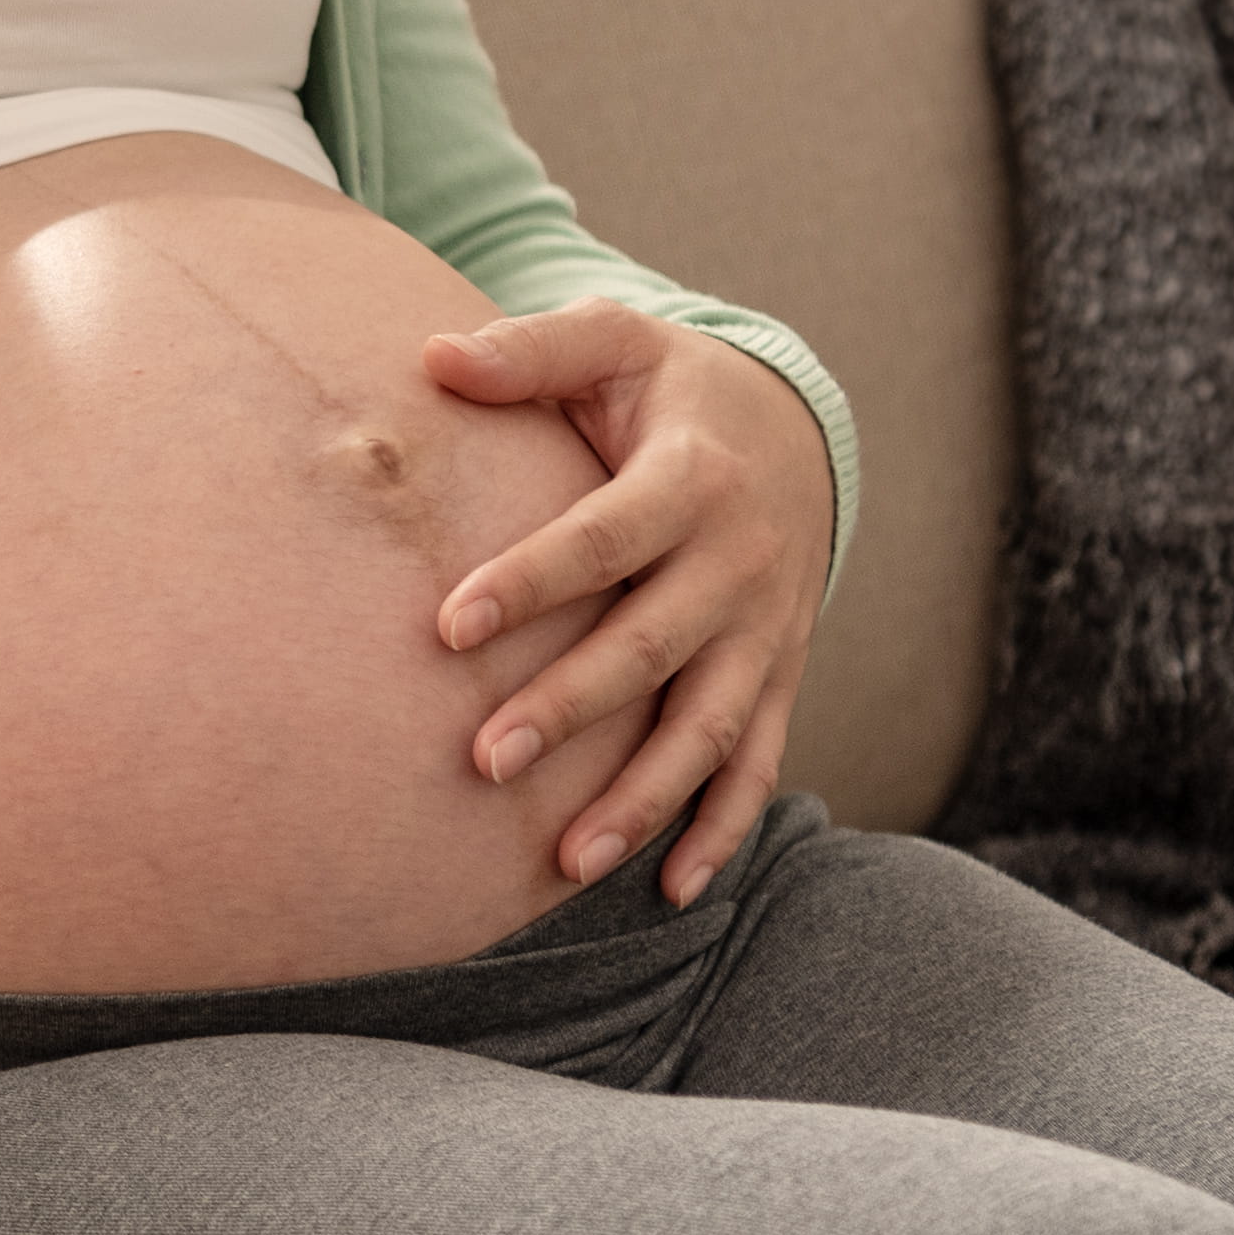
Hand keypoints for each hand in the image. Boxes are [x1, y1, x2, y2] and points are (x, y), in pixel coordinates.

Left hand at [424, 304, 830, 905]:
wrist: (799, 426)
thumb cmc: (670, 388)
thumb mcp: (616, 342)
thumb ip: (531, 350)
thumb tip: (434, 357)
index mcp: (692, 478)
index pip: (603, 538)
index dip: (530, 580)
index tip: (448, 626)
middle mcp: (740, 562)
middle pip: (652, 646)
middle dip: (573, 706)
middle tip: (486, 759)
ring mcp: (767, 629)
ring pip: (710, 727)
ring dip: (643, 798)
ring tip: (565, 861)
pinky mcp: (780, 674)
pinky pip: (760, 763)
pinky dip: (723, 830)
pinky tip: (671, 891)